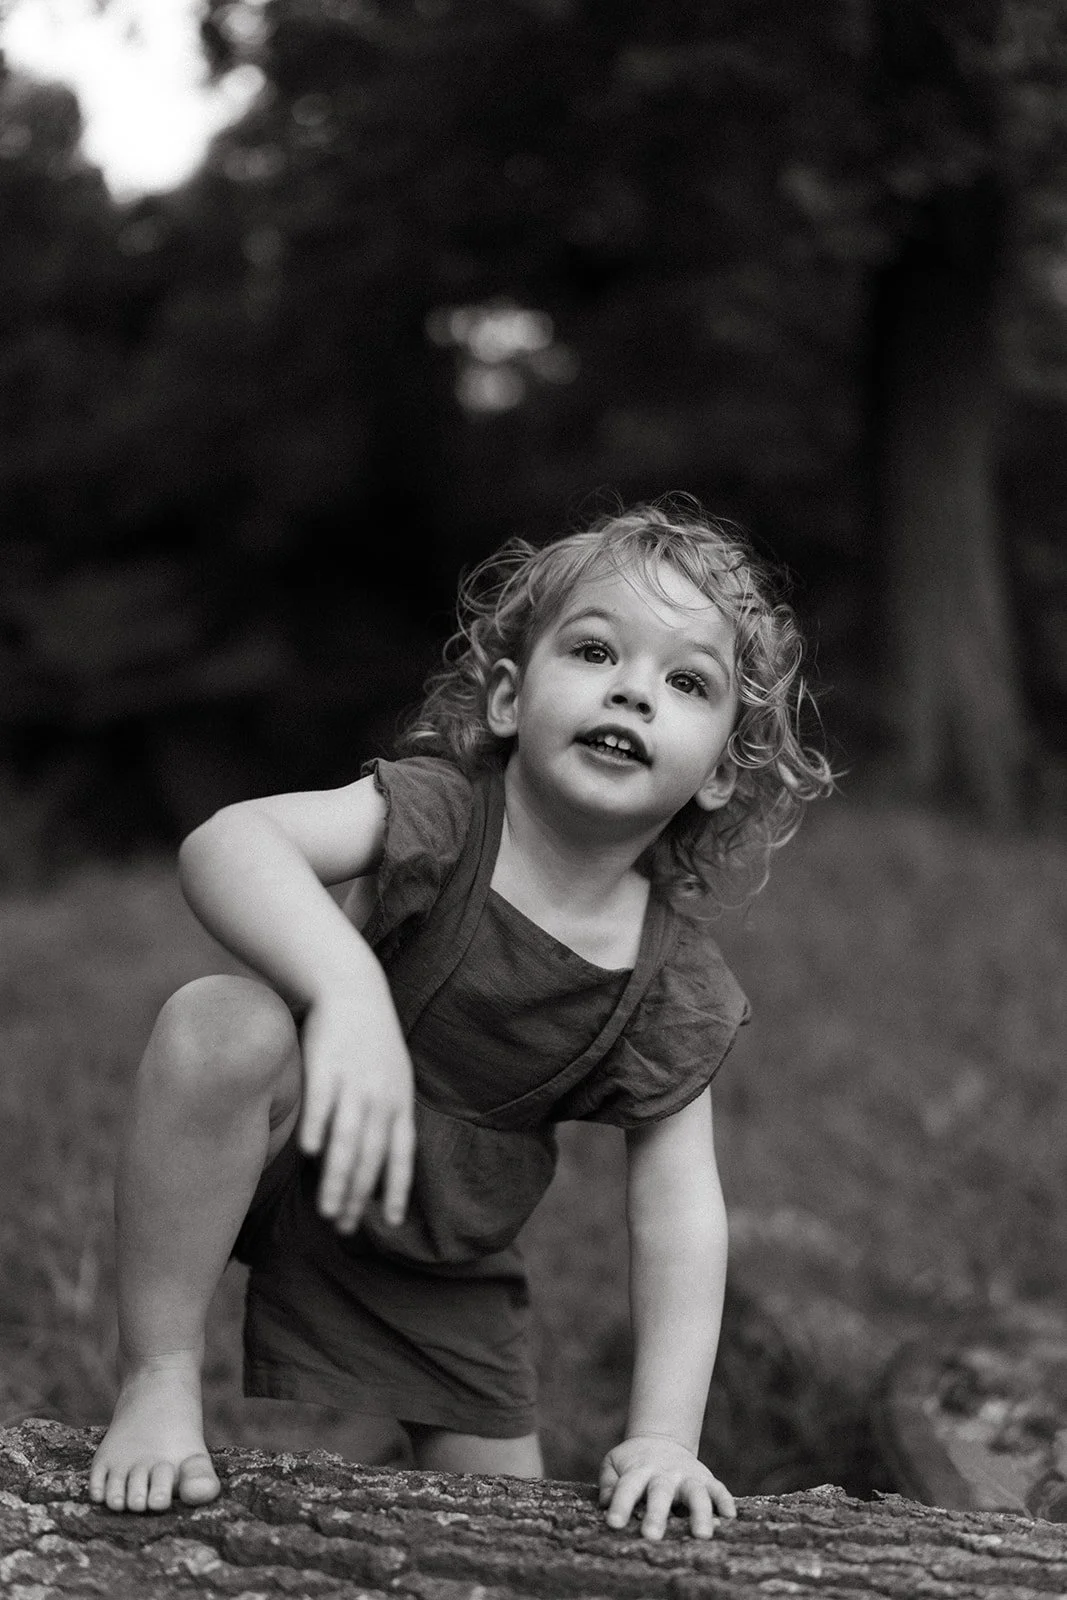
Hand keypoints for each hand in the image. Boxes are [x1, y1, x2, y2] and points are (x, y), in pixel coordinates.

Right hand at [297, 988, 414, 1233]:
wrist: (350, 987)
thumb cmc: (368, 1039)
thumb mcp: (392, 1076)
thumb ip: (387, 1114)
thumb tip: (378, 1158)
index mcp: (399, 1101)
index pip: (402, 1153)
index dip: (395, 1188)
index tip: (388, 1221)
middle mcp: (381, 1096)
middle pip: (372, 1156)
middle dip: (359, 1196)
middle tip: (343, 1227)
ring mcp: (354, 1081)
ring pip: (349, 1139)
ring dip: (339, 1179)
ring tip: (327, 1210)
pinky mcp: (326, 1065)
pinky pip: (322, 1102)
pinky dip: (318, 1128)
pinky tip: (309, 1154)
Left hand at [599, 1435, 735, 1540]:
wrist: (661, 1439)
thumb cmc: (633, 1462)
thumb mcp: (614, 1463)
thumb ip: (608, 1481)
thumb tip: (605, 1502)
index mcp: (639, 1470)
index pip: (627, 1486)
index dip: (620, 1504)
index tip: (614, 1524)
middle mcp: (664, 1473)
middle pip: (660, 1492)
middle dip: (656, 1514)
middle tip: (651, 1536)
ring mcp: (687, 1476)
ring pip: (695, 1492)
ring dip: (699, 1512)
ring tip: (702, 1535)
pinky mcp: (706, 1479)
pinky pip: (719, 1489)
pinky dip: (725, 1501)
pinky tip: (730, 1517)